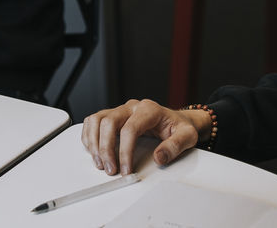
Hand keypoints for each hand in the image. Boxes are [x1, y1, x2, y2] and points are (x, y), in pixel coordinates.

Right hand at [81, 99, 211, 174]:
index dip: (125, 151)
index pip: (130, 129)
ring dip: (94, 143)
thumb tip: (159, 157)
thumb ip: (175, 146)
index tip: (126, 169)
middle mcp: (132, 106)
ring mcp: (121, 110)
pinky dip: (89, 136)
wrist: (175, 120)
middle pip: (109, 122)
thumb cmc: (178, 127)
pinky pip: (94, 121)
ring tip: (100, 163)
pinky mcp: (113, 115)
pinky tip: (94, 151)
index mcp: (149, 109)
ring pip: (97, 120)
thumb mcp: (187, 136)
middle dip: (106, 148)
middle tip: (110, 169)